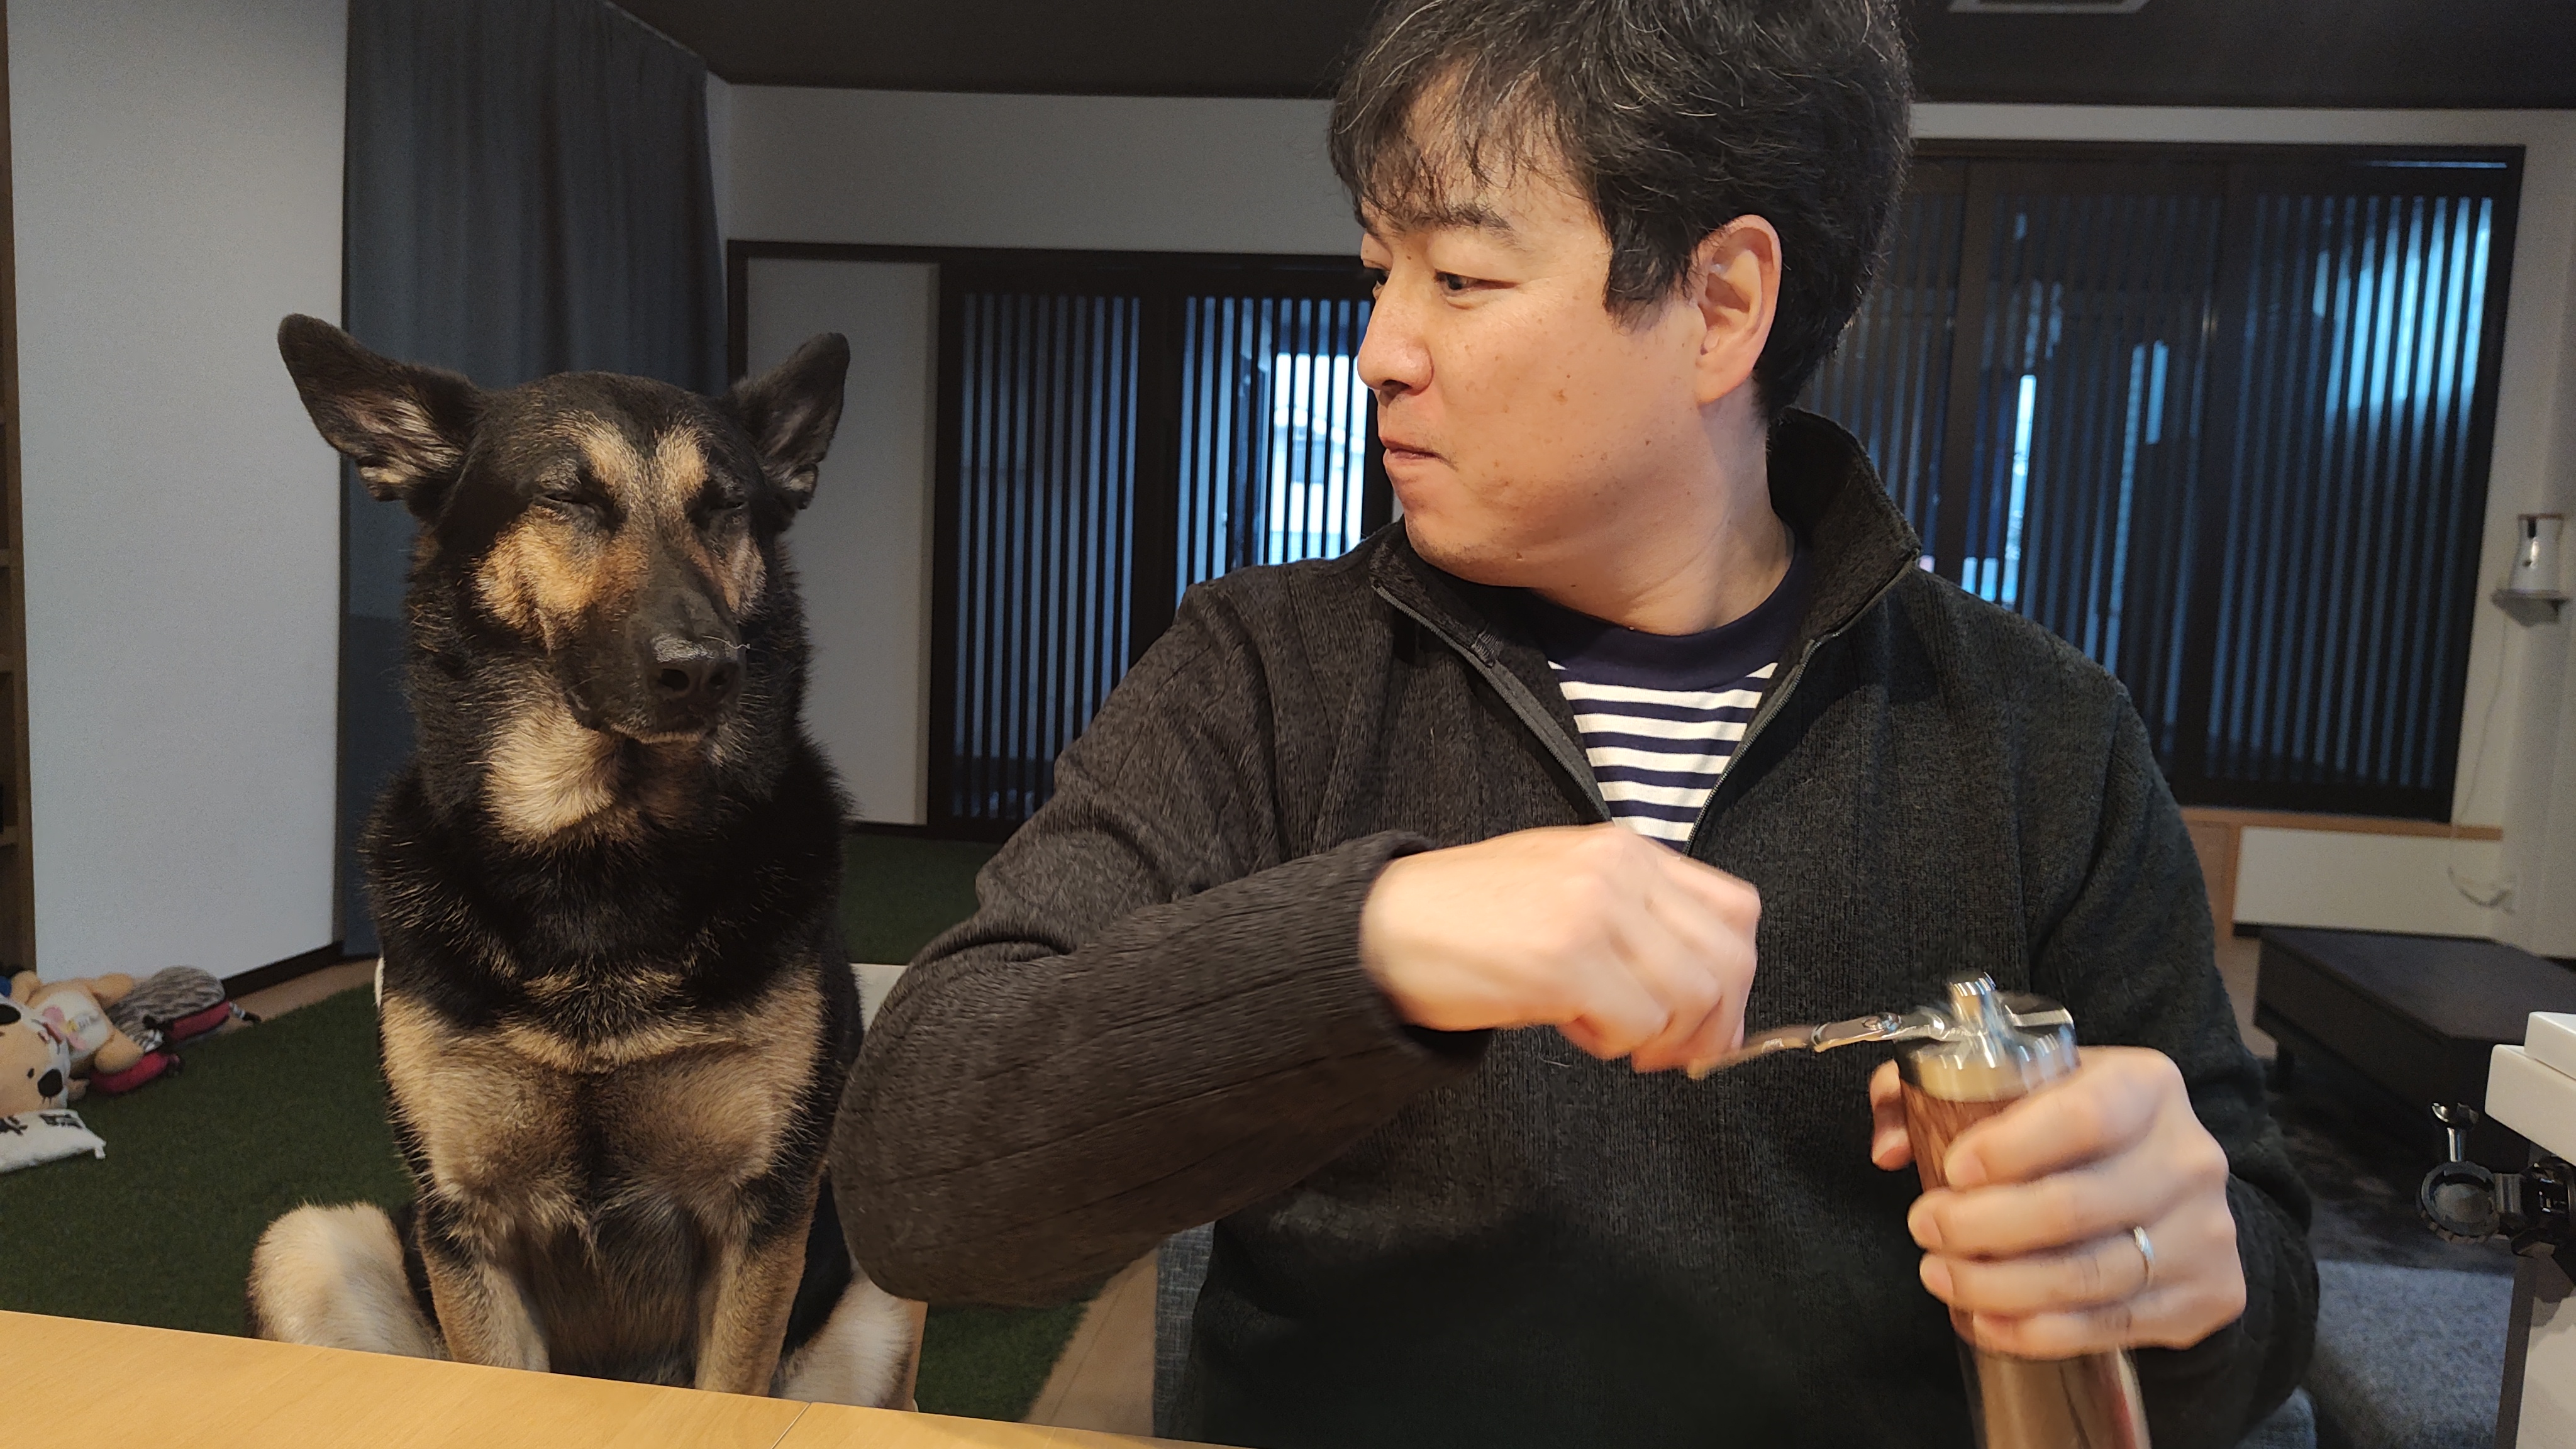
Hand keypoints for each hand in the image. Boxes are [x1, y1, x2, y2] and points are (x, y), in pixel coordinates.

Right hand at [1358, 823, 1758, 1072]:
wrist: (1385, 927)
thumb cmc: (1470, 918)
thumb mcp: (1568, 889)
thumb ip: (1638, 922)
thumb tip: (1706, 1002)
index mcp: (1626, 850)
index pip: (1737, 910)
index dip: (1737, 979)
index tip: (1713, 1021)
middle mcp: (1619, 870)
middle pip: (1728, 960)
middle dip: (1713, 1025)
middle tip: (1669, 1053)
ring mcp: (1594, 909)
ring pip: (1692, 996)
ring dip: (1658, 1037)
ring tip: (1605, 1033)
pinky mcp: (1565, 958)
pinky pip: (1636, 1025)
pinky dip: (1614, 1045)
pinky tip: (1572, 1028)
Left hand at [1867, 1047, 2245, 1355]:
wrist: (2180, 1189)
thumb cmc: (2084, 1131)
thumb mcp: (2032, 1086)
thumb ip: (1943, 1092)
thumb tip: (1890, 1145)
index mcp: (2146, 1086)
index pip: (2080, 1117)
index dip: (2009, 1148)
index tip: (1951, 1170)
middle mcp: (2186, 1157)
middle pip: (2073, 1208)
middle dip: (1979, 1226)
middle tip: (1924, 1227)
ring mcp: (2203, 1231)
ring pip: (2087, 1277)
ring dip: (1997, 1286)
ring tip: (1940, 1275)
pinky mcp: (2206, 1293)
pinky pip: (2110, 1326)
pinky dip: (2037, 1332)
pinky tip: (1986, 1322)